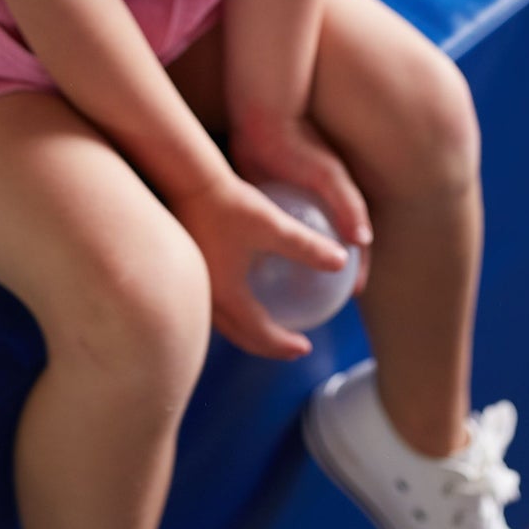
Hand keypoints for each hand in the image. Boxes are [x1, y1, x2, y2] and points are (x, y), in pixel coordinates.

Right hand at [170, 168, 353, 361]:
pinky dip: (236, 310)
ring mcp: (197, 286)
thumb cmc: (231, 203)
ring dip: (249, 330)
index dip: (285, 345)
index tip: (306, 347)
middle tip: (291, 346)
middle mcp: (208, 299)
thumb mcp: (275, 225)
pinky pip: (217, 303)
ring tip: (270, 325)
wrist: (186, 182)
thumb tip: (343, 262)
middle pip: (240, 336)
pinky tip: (247, 291)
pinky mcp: (192, 271)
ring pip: (225, 322)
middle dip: (267, 345)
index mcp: (229, 296)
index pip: (260, 334)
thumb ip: (308, 247)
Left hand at [227, 106, 371, 302]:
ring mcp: (294, 199)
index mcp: (339, 199)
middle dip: (328, 274)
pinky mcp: (268, 194)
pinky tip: (252, 271)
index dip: (359, 267)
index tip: (352, 293)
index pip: (357, 241)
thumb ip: (349, 204)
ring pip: (298, 242)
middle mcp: (319, 202)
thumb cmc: (298, 143)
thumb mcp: (328, 174)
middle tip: (318, 303)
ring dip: (296, 267)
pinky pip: (270, 230)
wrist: (262, 114)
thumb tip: (364, 242)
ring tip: (283, 296)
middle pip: (329, 246)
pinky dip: (267, 250)